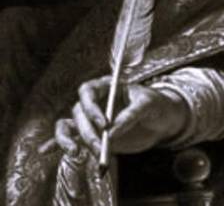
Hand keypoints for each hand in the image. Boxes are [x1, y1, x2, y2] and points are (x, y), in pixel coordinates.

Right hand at [51, 76, 188, 157]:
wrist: (161, 121)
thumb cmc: (156, 105)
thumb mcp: (149, 105)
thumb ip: (131, 115)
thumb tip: (111, 132)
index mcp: (106, 87)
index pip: (87, 91)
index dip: (91, 107)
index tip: (104, 124)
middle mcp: (94, 103)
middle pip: (78, 114)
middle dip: (88, 132)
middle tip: (102, 147)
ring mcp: (90, 120)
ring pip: (68, 127)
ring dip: (68, 140)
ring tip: (77, 154)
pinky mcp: (91, 135)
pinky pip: (70, 138)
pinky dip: (57, 144)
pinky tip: (45, 151)